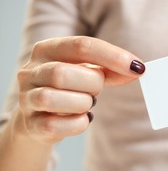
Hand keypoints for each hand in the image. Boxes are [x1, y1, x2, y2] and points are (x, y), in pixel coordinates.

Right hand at [16, 36, 144, 144]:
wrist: (39, 118)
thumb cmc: (70, 88)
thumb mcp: (88, 71)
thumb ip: (111, 69)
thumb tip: (137, 69)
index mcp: (47, 49)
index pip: (81, 45)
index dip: (112, 56)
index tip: (138, 67)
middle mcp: (30, 71)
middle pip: (63, 73)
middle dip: (92, 84)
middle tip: (97, 91)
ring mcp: (26, 99)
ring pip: (53, 98)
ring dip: (82, 103)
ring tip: (87, 103)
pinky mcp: (30, 125)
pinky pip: (54, 125)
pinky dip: (77, 124)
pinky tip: (82, 119)